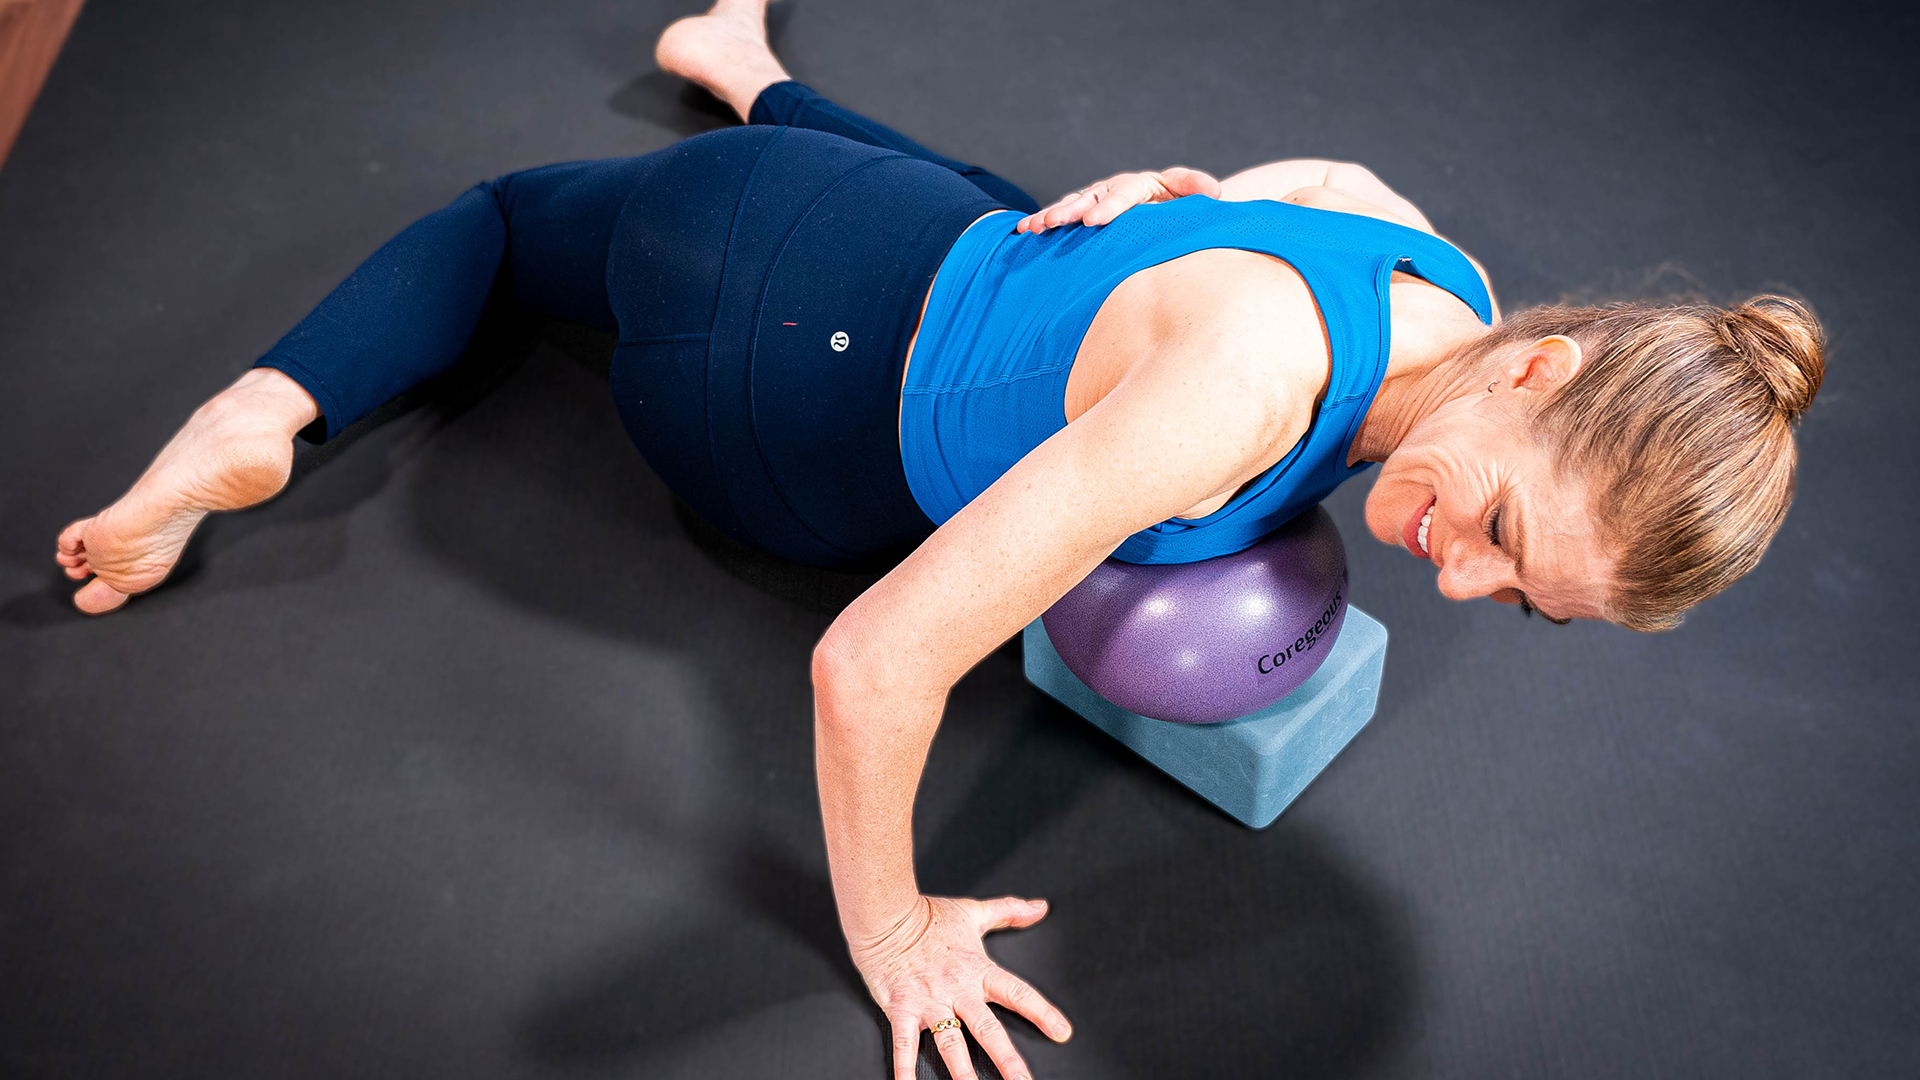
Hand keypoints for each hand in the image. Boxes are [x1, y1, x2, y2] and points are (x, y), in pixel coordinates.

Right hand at [853, 895, 1072, 1079]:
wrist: (886, 916)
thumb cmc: (927, 916)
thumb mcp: (973, 912)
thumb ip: (1009, 911)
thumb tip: (1039, 907)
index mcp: (977, 970)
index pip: (1017, 993)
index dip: (1042, 1012)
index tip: (1062, 1032)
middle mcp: (956, 990)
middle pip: (987, 1029)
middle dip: (1007, 1059)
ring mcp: (929, 1002)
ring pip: (950, 1042)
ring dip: (962, 1072)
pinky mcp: (901, 1010)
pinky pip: (904, 1045)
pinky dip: (906, 1070)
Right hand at [1015, 167, 1221, 233]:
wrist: (1176, 205)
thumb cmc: (1185, 205)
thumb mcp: (1193, 196)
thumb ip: (1198, 189)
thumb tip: (1214, 192)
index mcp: (1143, 184)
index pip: (1124, 194)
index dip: (1109, 207)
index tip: (1094, 222)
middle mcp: (1116, 187)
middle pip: (1091, 197)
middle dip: (1072, 210)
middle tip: (1055, 223)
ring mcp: (1099, 199)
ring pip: (1072, 205)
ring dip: (1052, 216)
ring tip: (1033, 228)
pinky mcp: (1087, 211)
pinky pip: (1064, 216)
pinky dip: (1044, 222)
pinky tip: (1022, 232)